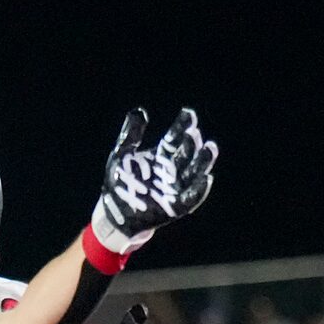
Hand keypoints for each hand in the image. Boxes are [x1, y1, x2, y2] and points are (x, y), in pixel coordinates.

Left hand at [92, 107, 215, 253]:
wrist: (113, 213)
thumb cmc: (119, 183)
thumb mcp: (121, 155)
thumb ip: (131, 134)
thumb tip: (140, 111)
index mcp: (160, 156)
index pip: (175, 138)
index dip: (182, 126)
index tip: (189, 114)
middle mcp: (170, 170)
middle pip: (186, 154)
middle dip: (191, 143)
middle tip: (193, 133)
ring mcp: (173, 188)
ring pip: (193, 172)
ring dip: (202, 161)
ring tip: (210, 148)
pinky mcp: (174, 207)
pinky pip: (190, 198)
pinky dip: (199, 189)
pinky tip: (207, 178)